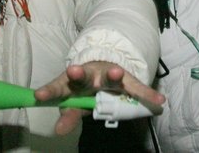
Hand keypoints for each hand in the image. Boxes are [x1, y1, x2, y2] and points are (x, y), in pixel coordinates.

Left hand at [34, 61, 164, 135]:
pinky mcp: (126, 79)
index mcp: (72, 82)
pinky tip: (159, 102)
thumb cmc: (85, 90)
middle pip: (83, 76)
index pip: (58, 87)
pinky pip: (137, 88)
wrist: (106, 66)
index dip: (49, 91)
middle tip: (74, 71)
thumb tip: (58, 130)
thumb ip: (68, 116)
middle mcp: (89, 75)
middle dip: (79, 74)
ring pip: (109, 75)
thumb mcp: (75, 103)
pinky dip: (147, 95)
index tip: (39, 95)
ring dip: (113, 75)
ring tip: (118, 74)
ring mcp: (107, 75)